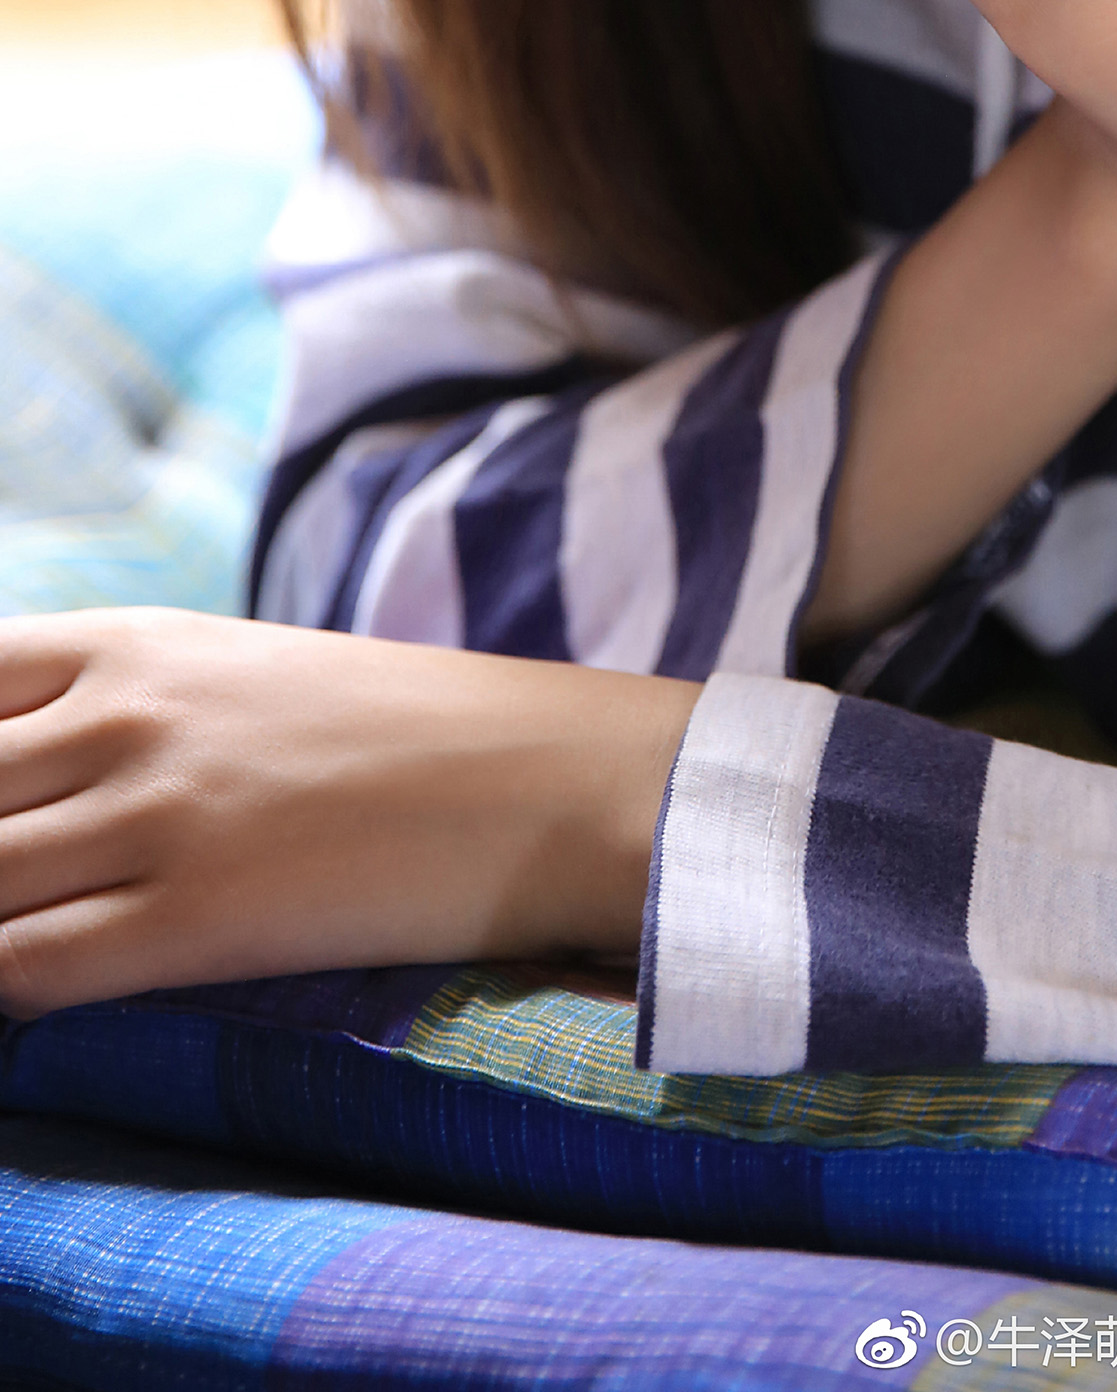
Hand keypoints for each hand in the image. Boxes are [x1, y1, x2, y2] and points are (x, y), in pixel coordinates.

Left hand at [0, 608, 697, 1017]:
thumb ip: (115, 707)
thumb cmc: (398, 734)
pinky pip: (20, 969)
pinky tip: (43, 994)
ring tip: (38, 929)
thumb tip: (23, 779)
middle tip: (26, 882)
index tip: (7, 806)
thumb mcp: (237, 674)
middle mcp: (129, 713)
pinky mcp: (192, 918)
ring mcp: (159, 813)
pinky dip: (4, 989)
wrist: (546, 782)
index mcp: (134, 640)